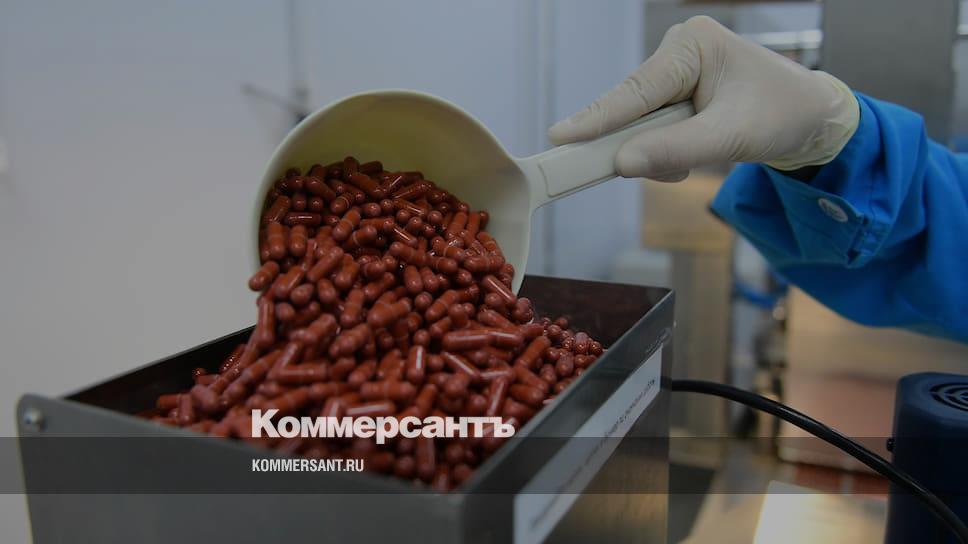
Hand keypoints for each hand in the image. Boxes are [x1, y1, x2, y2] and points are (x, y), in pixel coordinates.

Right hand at [548, 16, 858, 181]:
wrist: (810, 120)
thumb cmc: (782, 115)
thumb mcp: (732, 137)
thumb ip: (675, 149)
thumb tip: (622, 164)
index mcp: (692, 45)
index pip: (637, 89)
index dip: (598, 118)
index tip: (561, 137)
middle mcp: (678, 52)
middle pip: (631, 108)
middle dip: (641, 144)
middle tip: (634, 170)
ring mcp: (674, 74)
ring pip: (638, 126)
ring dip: (658, 153)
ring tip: (695, 162)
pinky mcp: (674, 96)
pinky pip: (649, 132)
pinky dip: (664, 153)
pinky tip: (692, 156)